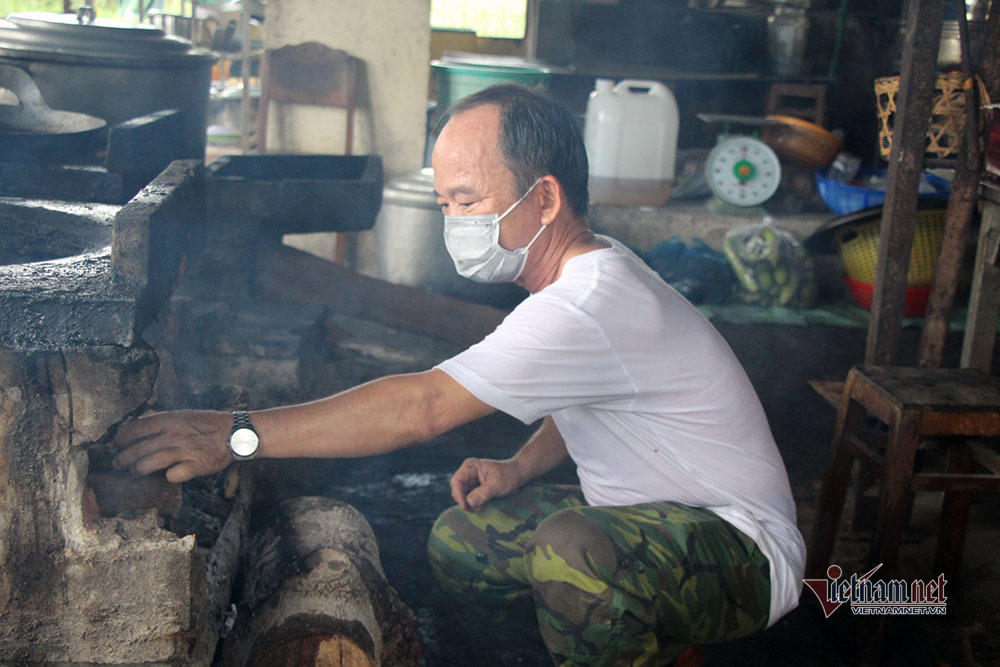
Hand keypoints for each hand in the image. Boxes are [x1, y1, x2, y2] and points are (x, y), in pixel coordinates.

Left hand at [112, 410, 232, 482]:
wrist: (237, 432)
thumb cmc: (209, 423)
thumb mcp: (183, 413)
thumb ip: (160, 416)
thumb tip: (138, 420)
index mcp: (169, 420)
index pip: (134, 429)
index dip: (120, 439)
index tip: (116, 445)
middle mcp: (174, 435)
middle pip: (138, 449)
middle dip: (123, 459)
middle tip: (118, 463)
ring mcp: (184, 451)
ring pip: (150, 463)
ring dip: (138, 469)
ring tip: (134, 471)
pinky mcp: (196, 466)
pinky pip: (174, 475)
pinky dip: (168, 477)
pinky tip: (168, 475)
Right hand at [449, 457, 524, 511]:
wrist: (518, 474)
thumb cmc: (508, 475)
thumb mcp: (496, 485)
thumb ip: (482, 493)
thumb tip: (469, 502)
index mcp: (470, 466)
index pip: (457, 481)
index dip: (459, 494)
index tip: (466, 506)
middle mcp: (467, 472)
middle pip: (457, 489)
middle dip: (464, 500)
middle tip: (475, 508)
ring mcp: (470, 480)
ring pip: (461, 495)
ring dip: (469, 503)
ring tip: (481, 507)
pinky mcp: (474, 488)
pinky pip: (468, 498)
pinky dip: (472, 504)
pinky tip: (481, 506)